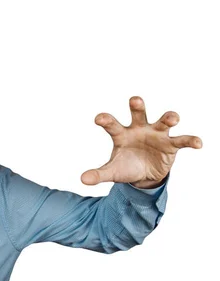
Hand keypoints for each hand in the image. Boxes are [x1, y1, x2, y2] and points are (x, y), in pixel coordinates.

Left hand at [81, 96, 201, 188]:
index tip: (99, 118)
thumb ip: (99, 174)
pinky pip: (183, 140)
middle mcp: (139, 129)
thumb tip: (83, 180)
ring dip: (169, 118)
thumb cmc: (126, 166)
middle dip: (138, 106)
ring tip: (172, 119)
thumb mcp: (112, 171)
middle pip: (138, 114)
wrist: (145, 174)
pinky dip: (191, 140)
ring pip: (163, 121)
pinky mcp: (171, 145)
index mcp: (122, 134)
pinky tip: (198, 144)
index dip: (106, 120)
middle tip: (135, 100)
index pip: (112, 125)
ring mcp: (157, 135)